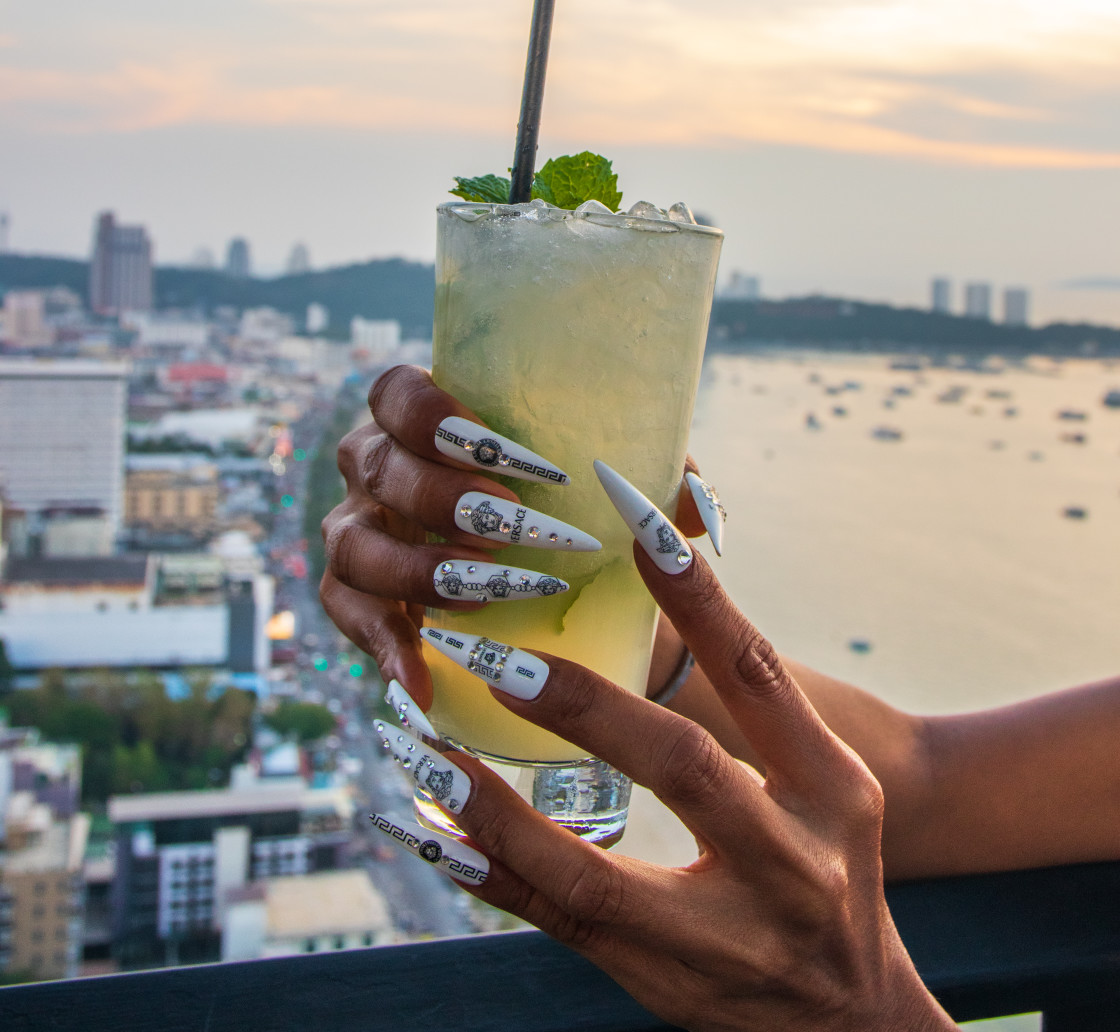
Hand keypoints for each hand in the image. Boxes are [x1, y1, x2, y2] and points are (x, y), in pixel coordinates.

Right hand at [319, 365, 706, 706]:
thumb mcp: (621, 490)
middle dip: (440, 496)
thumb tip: (695, 511)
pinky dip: (386, 650)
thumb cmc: (584, 516)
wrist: (567, 596)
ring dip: (420, 569)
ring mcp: (360, 532)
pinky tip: (421, 678)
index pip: (396, 391)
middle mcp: (378, 467)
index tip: (490, 446)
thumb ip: (659, 481)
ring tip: (486, 591)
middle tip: (506, 522)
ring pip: (359, 545)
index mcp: (427, 418)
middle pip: (377, 466)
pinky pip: (350, 621)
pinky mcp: (356, 601)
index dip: (428, 413)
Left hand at [380, 530, 953, 1030]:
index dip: (698, 592)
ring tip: (423, 747)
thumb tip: (671, 560)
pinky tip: (429, 830)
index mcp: (832, 788)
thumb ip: (756, 701)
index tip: (634, 511)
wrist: (858, 1028)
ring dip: (496, 808)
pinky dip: (488, 874)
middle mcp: (789, 860)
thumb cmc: (832, 868)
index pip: (759, 672)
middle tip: (494, 656)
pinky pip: (558, 928)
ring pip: (594, 875)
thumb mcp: (829, 784)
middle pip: (683, 767)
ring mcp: (726, 938)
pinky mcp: (662, 985)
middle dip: (585, 707)